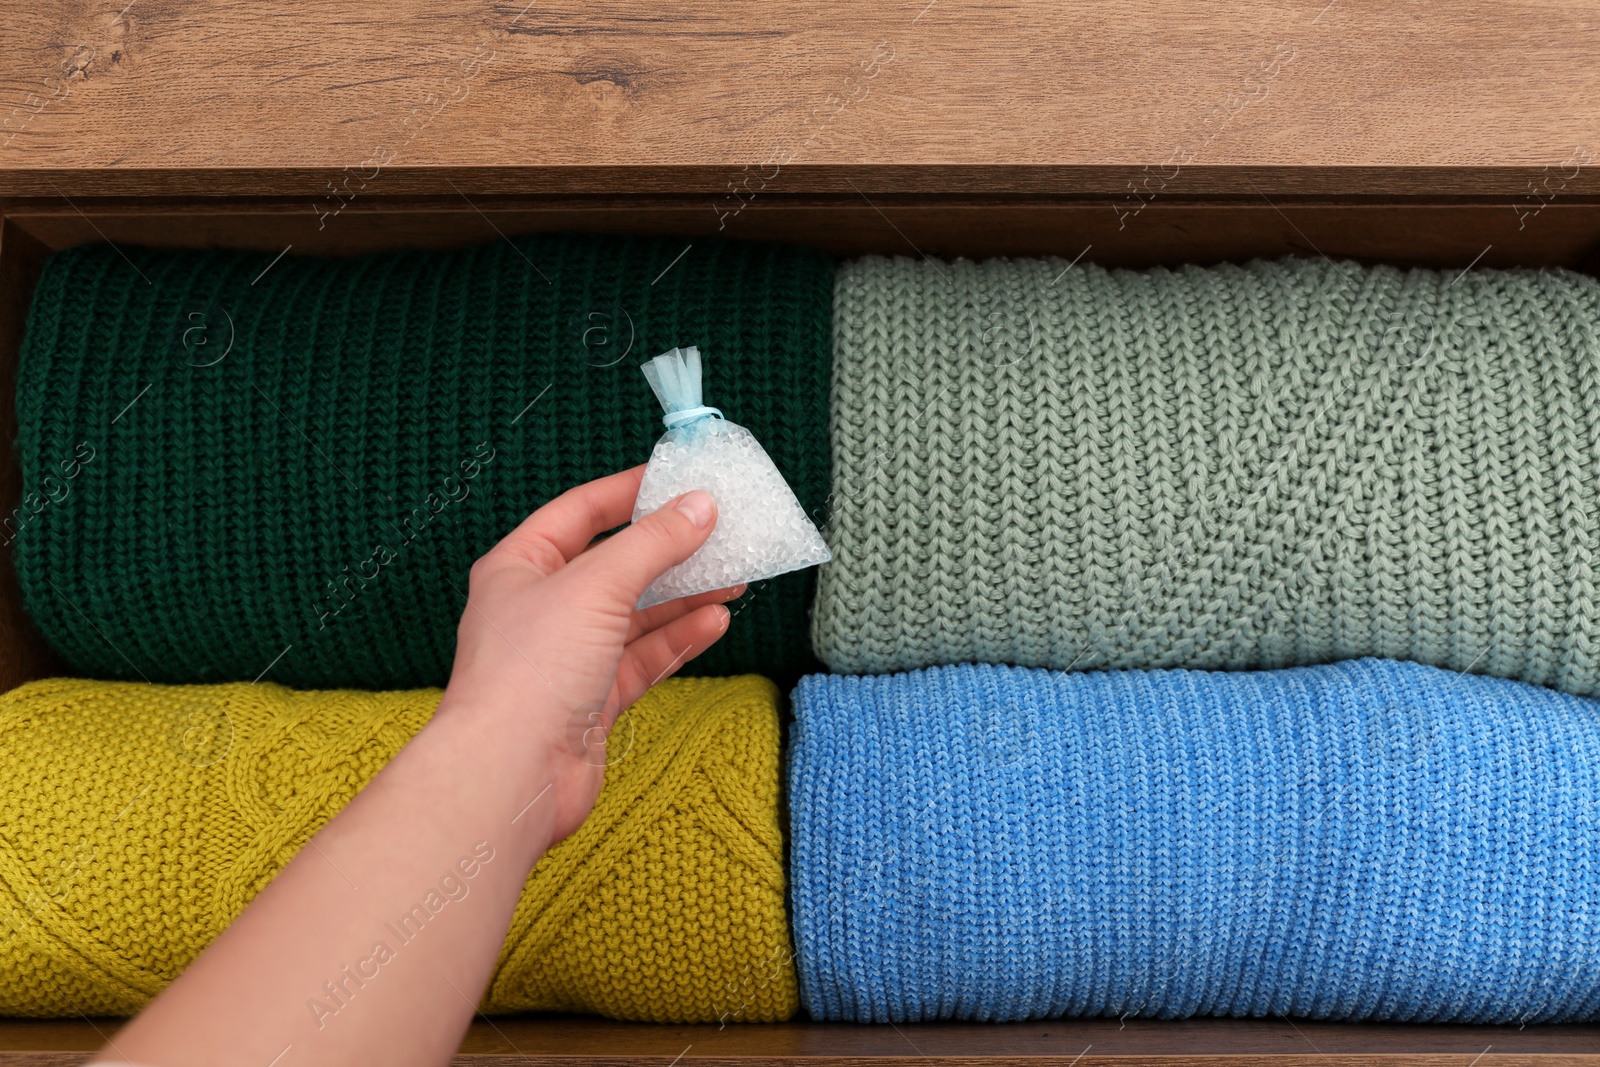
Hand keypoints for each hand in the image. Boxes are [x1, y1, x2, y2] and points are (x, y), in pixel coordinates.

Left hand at [442, 465, 742, 843]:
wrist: (512, 774)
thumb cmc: (530, 670)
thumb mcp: (597, 586)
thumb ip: (653, 543)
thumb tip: (700, 506)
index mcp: (520, 566)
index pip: (580, 512)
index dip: (630, 493)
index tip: (680, 480)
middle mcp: (540, 608)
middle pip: (614, 565)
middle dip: (668, 550)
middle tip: (720, 533)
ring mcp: (566, 657)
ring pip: (635, 614)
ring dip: (683, 596)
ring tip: (734, 578)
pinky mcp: (591, 700)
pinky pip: (642, 658)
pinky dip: (679, 639)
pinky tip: (716, 622)